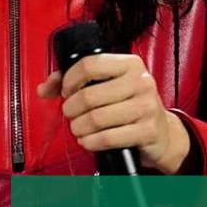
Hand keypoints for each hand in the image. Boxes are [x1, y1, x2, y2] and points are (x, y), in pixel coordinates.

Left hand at [37, 53, 191, 174]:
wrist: (162, 133)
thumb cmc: (130, 105)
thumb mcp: (108, 86)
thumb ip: (74, 81)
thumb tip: (44, 87)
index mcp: (130, 64)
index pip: (89, 65)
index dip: (70, 80)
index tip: (66, 91)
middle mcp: (140, 82)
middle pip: (89, 95)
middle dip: (71, 109)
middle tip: (70, 114)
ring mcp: (146, 106)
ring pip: (97, 118)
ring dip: (79, 127)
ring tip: (78, 128)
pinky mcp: (147, 131)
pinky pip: (108, 138)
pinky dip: (91, 142)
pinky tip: (88, 140)